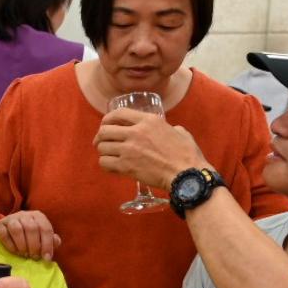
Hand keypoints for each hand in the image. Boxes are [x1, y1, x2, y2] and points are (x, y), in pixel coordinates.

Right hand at [0, 211, 60, 259]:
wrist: (10, 232)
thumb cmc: (30, 238)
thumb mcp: (42, 238)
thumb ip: (51, 241)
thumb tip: (56, 241)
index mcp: (38, 216)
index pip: (45, 228)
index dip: (47, 244)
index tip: (47, 258)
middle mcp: (24, 214)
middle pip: (31, 229)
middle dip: (34, 246)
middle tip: (33, 257)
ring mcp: (11, 218)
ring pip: (17, 229)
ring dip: (22, 245)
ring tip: (24, 254)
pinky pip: (4, 234)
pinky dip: (10, 245)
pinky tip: (15, 251)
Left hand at [95, 109, 209, 190]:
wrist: (186, 175)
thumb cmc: (187, 155)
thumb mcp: (180, 132)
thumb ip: (169, 128)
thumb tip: (171, 129)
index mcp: (149, 120)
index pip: (119, 113)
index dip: (108, 118)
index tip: (105, 125)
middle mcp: (136, 132)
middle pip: (105, 130)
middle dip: (100, 137)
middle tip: (101, 143)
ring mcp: (129, 149)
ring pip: (102, 147)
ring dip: (103, 151)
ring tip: (108, 155)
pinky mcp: (126, 166)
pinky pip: (104, 162)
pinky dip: (105, 164)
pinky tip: (111, 166)